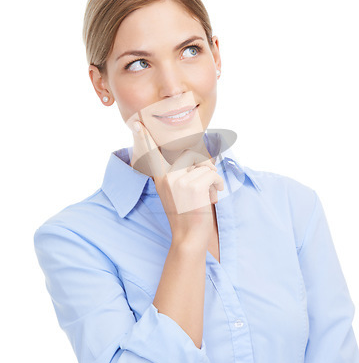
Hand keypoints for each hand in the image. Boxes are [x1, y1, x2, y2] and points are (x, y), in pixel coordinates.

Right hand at [128, 121, 223, 242]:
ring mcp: (179, 181)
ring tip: (209, 190)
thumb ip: (177, 175)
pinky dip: (217, 183)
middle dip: (204, 165)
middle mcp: (167, 177)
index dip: (144, 138)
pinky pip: (212, 173)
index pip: (152, 153)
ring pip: (204, 163)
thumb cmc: (186, 215)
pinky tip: (213, 195)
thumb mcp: (174, 193)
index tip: (137, 124)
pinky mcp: (193, 186)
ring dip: (212, 175)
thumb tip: (191, 156)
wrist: (188, 238)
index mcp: (160, 178)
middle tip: (206, 182)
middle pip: (191, 154)